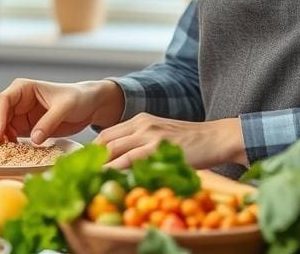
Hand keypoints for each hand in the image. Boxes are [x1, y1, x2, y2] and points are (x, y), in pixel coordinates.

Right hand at [0, 78, 124, 144]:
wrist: (88, 106)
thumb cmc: (77, 98)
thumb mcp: (65, 107)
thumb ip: (49, 122)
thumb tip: (34, 140)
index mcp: (23, 88)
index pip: (3, 100)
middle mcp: (17, 100)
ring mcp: (18, 115)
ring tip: (3, 149)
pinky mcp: (23, 128)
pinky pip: (7, 136)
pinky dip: (4, 143)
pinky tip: (12, 151)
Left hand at [94, 113, 246, 169]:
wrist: (215, 137)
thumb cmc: (191, 141)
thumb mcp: (161, 134)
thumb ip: (143, 142)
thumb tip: (124, 161)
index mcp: (140, 120)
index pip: (107, 133)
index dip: (93, 150)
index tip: (86, 165)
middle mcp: (141, 123)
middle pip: (106, 140)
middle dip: (92, 158)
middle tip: (84, 174)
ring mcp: (149, 134)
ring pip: (114, 149)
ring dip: (101, 165)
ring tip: (91, 179)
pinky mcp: (158, 147)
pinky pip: (130, 159)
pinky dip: (117, 169)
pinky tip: (110, 178)